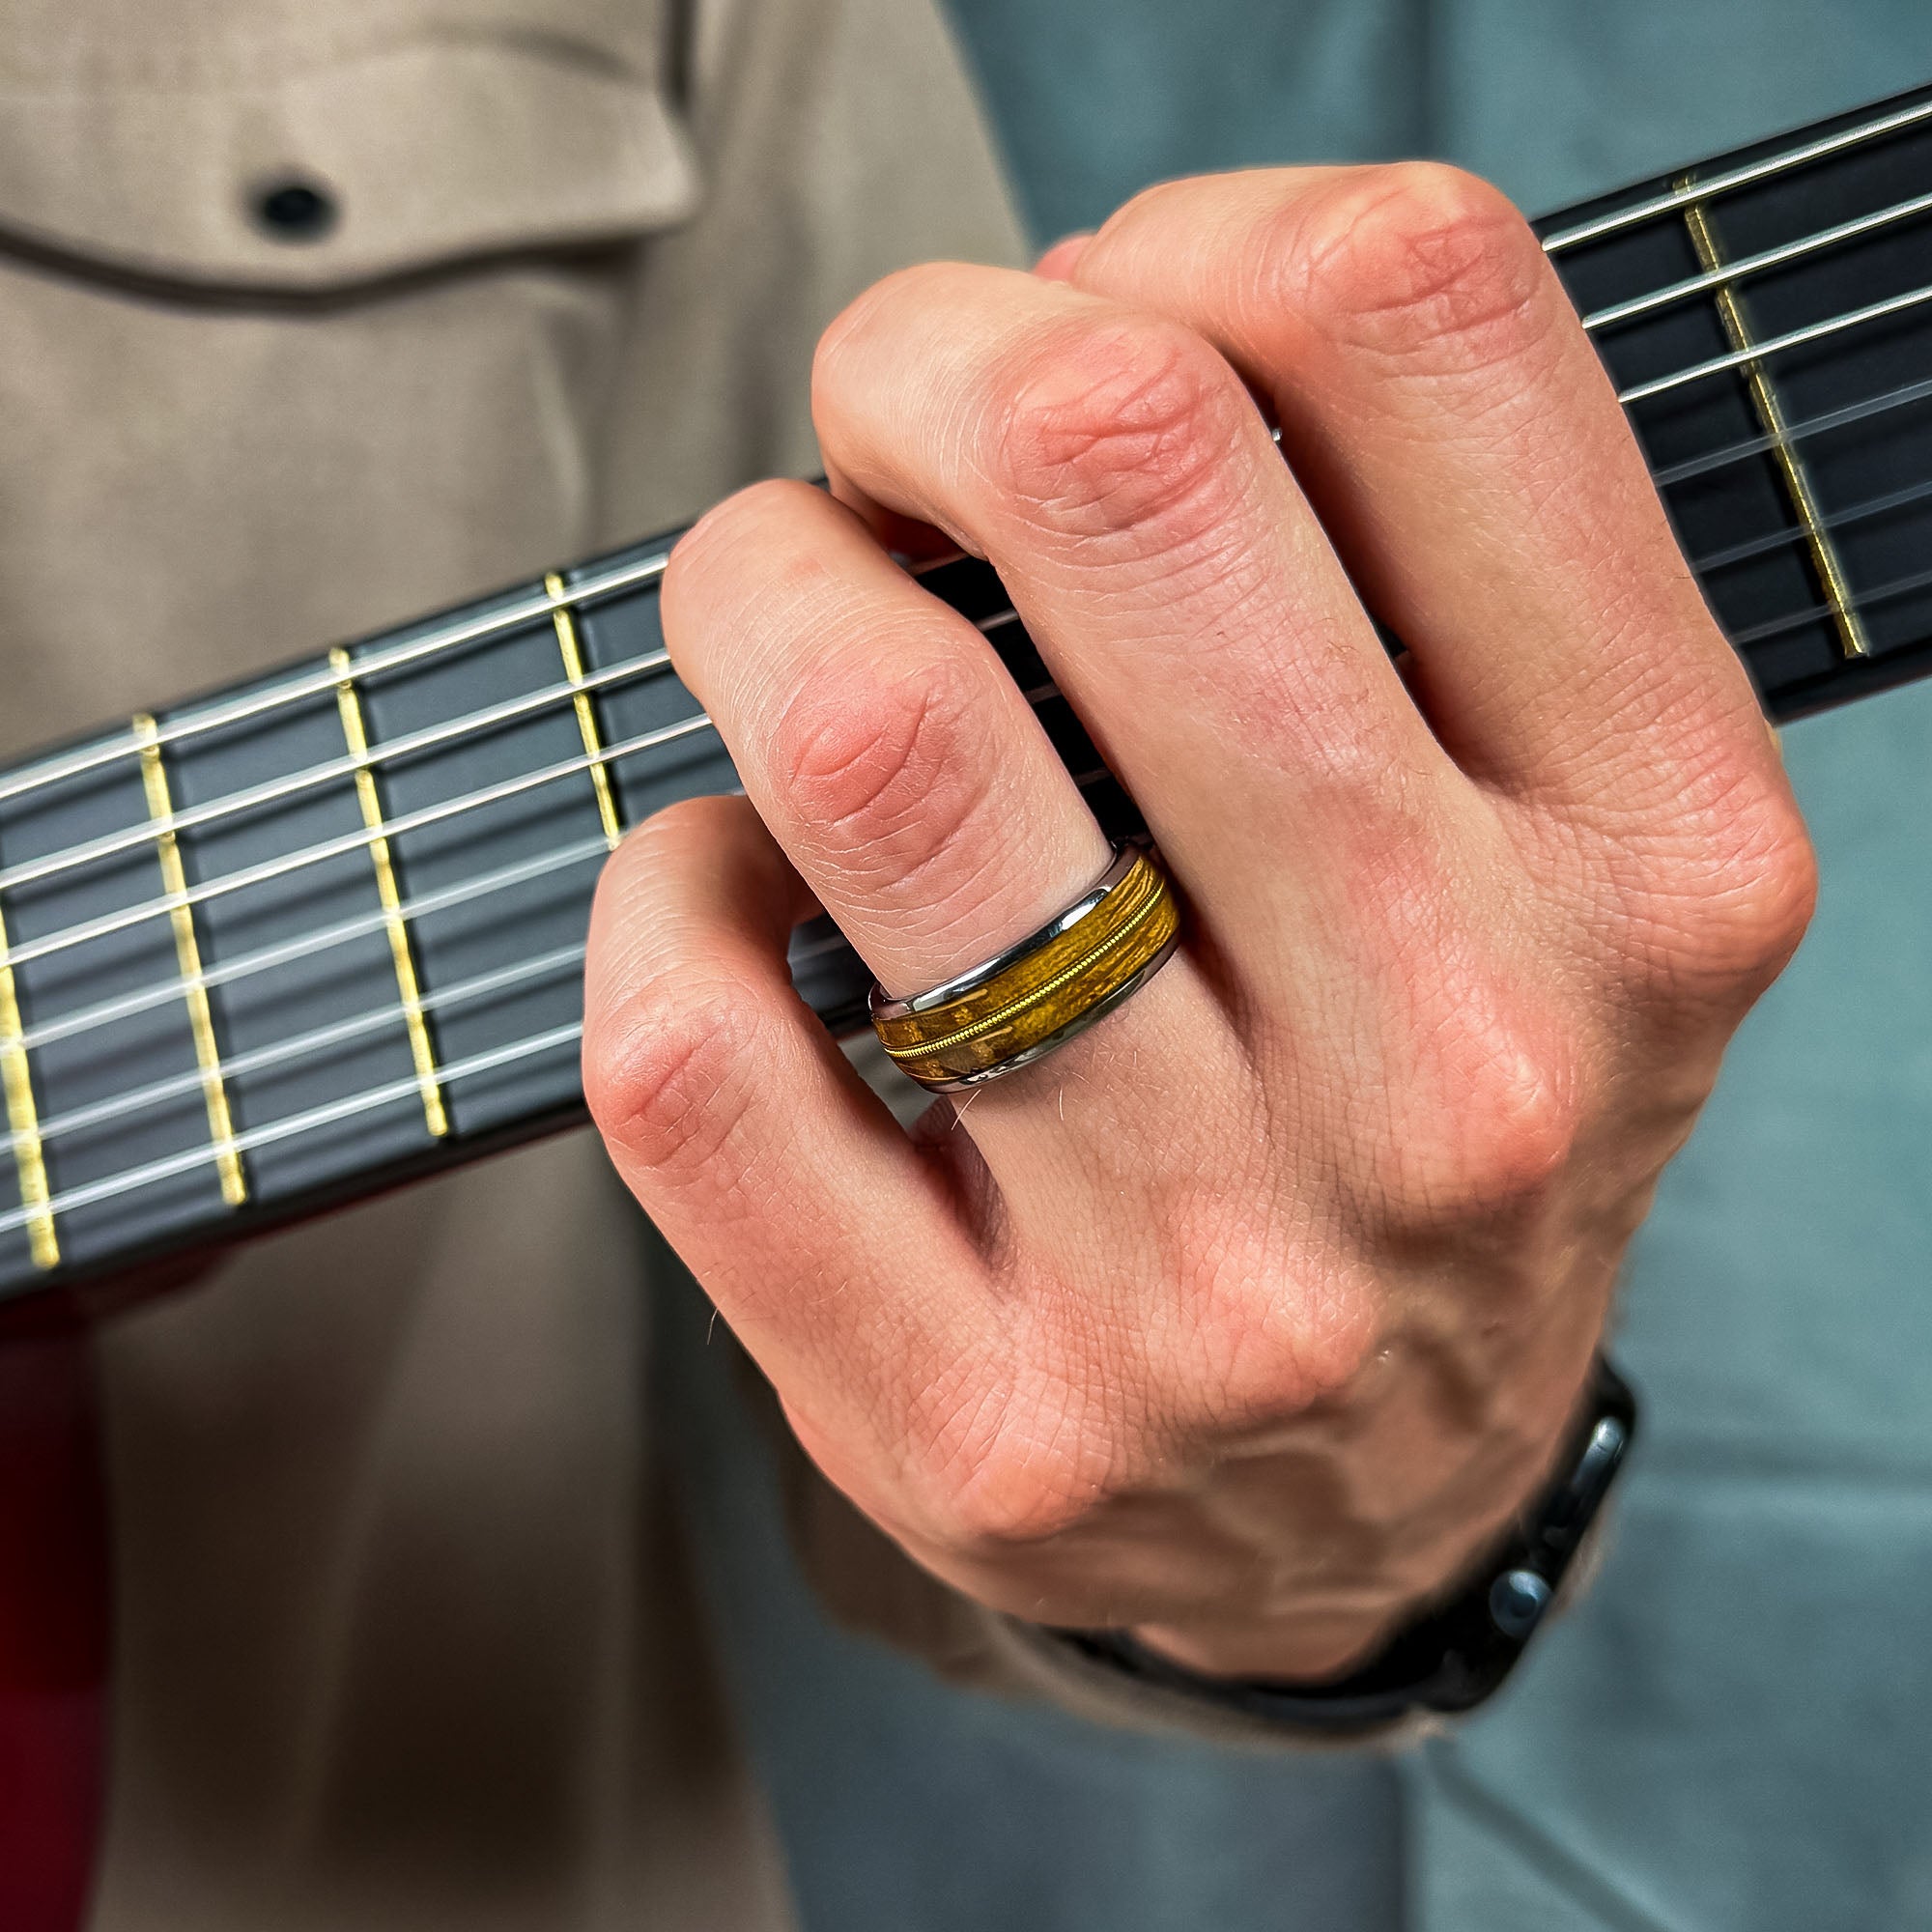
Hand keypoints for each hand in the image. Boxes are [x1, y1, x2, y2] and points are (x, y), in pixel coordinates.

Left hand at [581, 164, 1814, 1680]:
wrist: (1365, 1507)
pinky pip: (689, 1054)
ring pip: (874, 745)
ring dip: (756, 592)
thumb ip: (1404, 553)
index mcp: (1652, 858)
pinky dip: (660, 895)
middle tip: (886, 430)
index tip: (1103, 319)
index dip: (1193, 233)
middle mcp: (1463, 1063)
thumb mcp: (1555, 835)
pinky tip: (733, 892)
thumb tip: (1080, 323)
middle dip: (922, 360)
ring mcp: (1213, 1277)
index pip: (1416, 324)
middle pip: (1113, 467)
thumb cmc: (1426, 1098)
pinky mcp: (976, 1422)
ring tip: (777, 614)